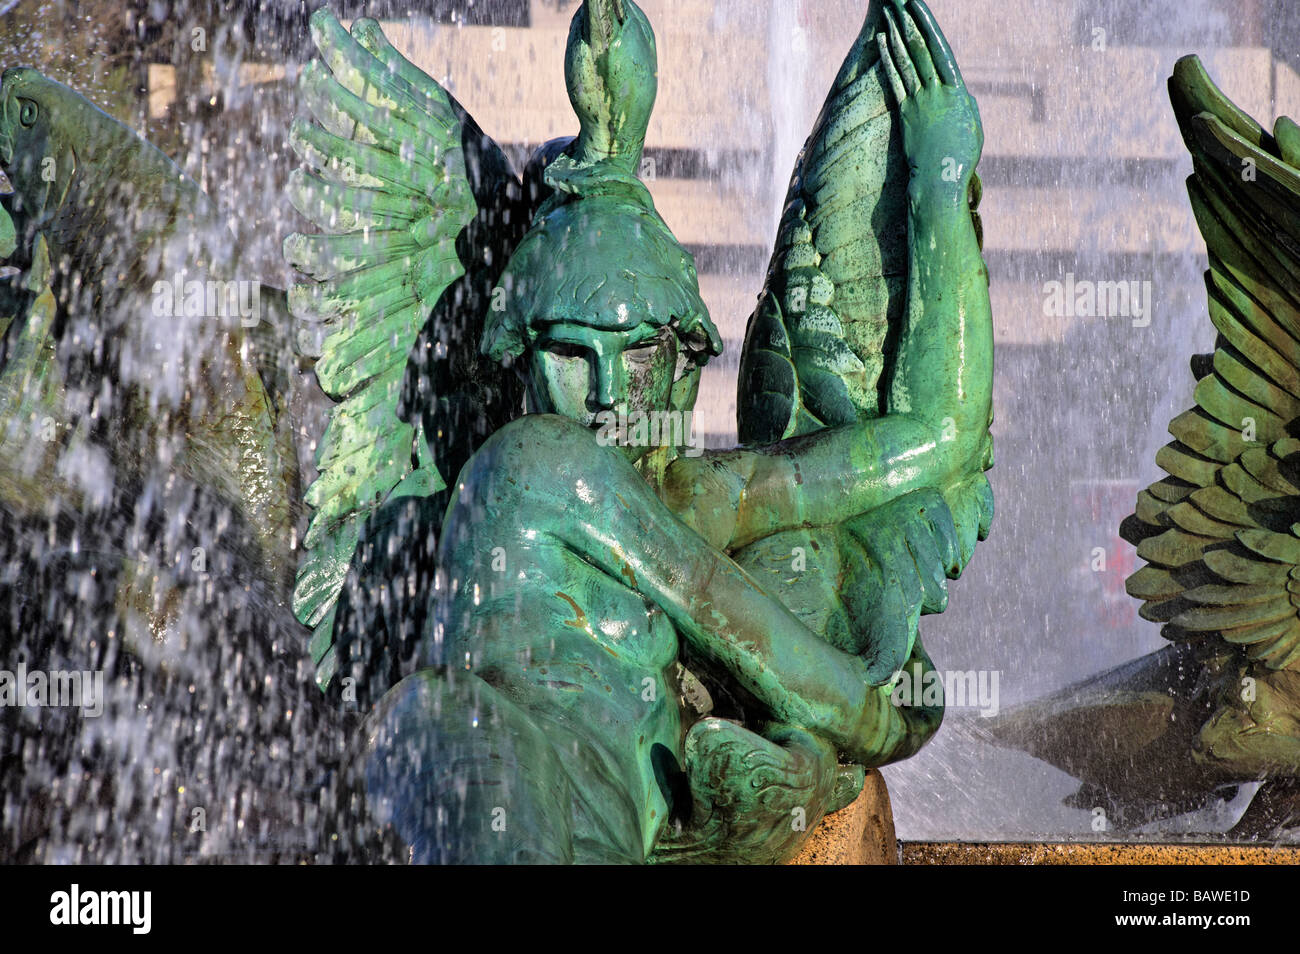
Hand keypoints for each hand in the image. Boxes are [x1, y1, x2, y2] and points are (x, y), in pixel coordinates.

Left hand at [878, 0, 982, 203]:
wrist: (941, 179)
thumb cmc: (959, 157)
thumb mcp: (971, 126)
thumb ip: (964, 104)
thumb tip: (959, 93)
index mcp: (957, 91)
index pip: (941, 50)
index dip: (928, 26)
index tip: (919, 7)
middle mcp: (938, 92)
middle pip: (921, 48)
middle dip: (910, 21)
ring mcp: (920, 102)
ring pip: (907, 60)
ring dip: (897, 34)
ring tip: (889, 12)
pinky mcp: (905, 113)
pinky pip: (895, 80)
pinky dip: (887, 59)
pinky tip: (882, 41)